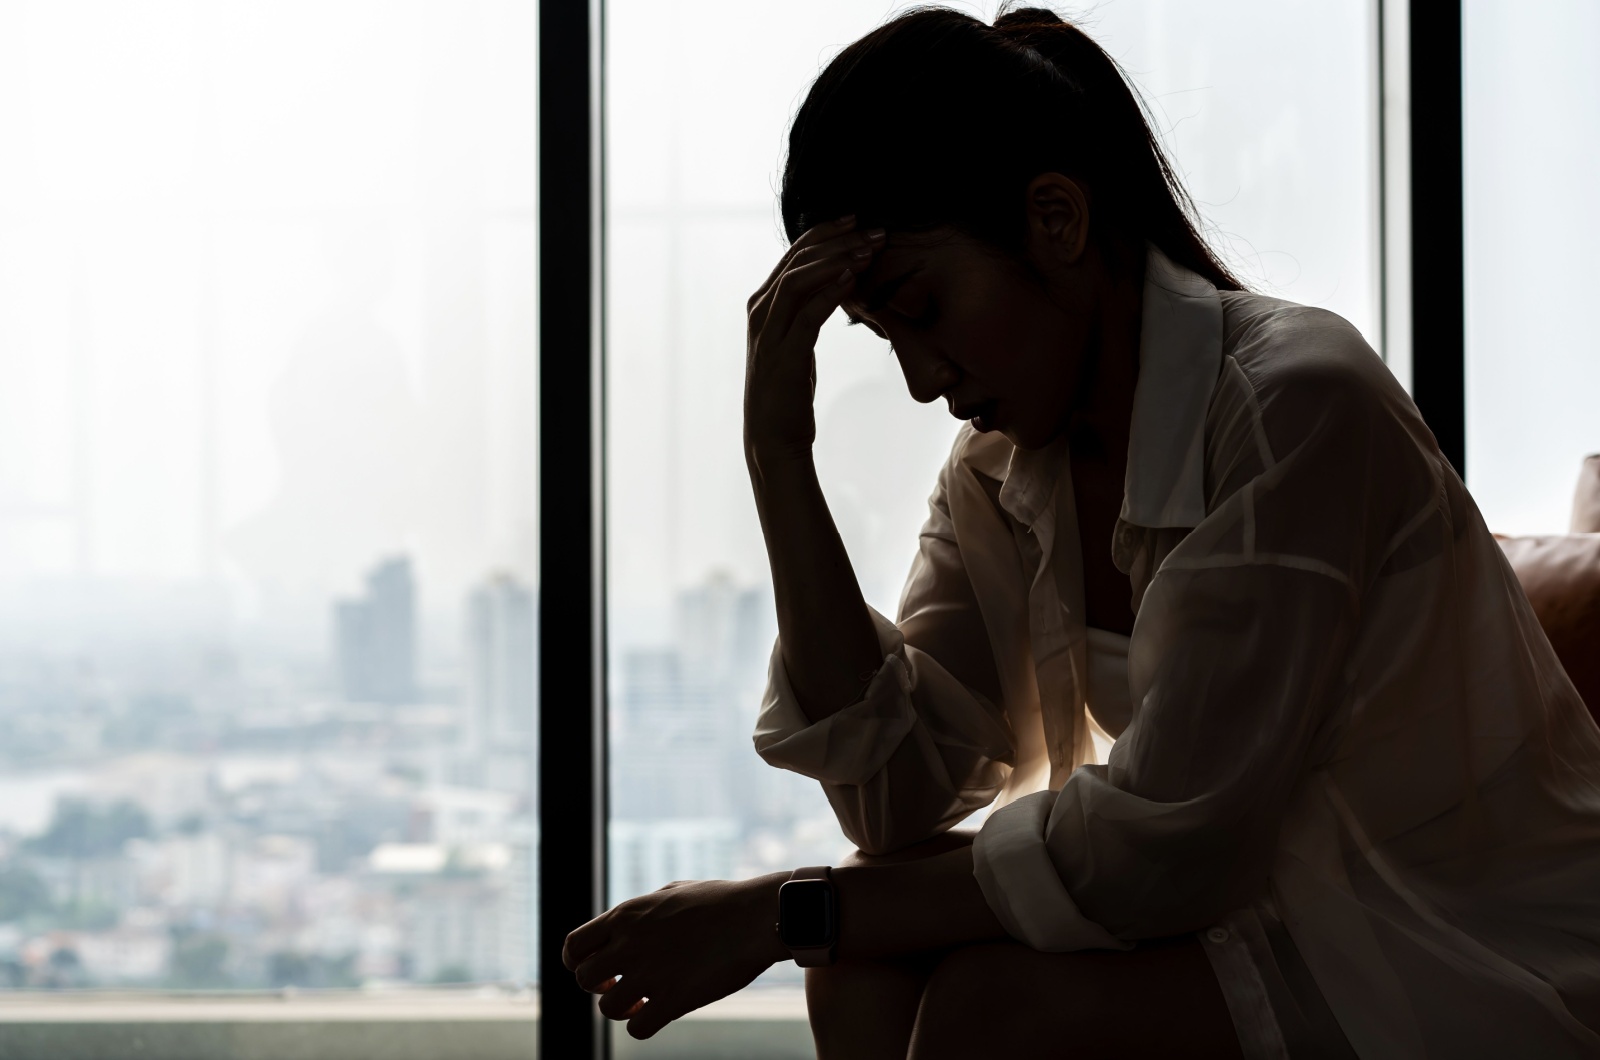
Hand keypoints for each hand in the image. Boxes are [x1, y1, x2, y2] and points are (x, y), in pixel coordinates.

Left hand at [563, 874, 789, 1039]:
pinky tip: (659, 1013)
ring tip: (642, 1003)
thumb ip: (644, 909)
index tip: (603, 967)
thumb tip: (632, 923)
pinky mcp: (673, 999)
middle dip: (600, 987)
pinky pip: (637, 1029)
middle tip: (622, 986)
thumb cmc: (722, 901)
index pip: (574, 947)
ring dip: (622, 1009)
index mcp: (626, 915)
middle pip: (584, 979)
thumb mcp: (673, 891)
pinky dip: (643, 1025)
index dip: (578, 963)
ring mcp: (649, 973)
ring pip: (607, 1009)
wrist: (754, 917)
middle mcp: (629, 944)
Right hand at [744, 216, 884, 460]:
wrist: (773, 437)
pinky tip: (854, 279)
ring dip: (836, 260)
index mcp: (764, 304)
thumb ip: (809, 310)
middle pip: (797, 259)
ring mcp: (768, 332)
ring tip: (868, 251)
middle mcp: (760, 311)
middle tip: (873, 231)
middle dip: (838, 240)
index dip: (827, 233)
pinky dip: (830, 292)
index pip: (795, 254)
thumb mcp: (798, 341)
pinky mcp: (782, 354)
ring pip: (798, 279)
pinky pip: (806, 314)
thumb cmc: (789, 392)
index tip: (859, 221)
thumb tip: (839, 284)